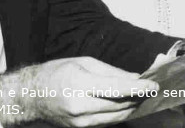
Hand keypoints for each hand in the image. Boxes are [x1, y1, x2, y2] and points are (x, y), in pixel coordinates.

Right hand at [0, 57, 158, 126]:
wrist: (31, 97)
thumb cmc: (56, 72)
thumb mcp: (82, 62)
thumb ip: (110, 72)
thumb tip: (134, 79)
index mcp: (79, 83)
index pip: (116, 89)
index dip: (138, 89)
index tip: (154, 86)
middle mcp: (80, 106)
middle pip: (120, 105)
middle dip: (138, 97)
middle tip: (151, 88)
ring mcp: (81, 122)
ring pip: (117, 117)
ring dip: (132, 107)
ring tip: (142, 96)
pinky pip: (108, 122)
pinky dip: (119, 113)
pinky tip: (126, 104)